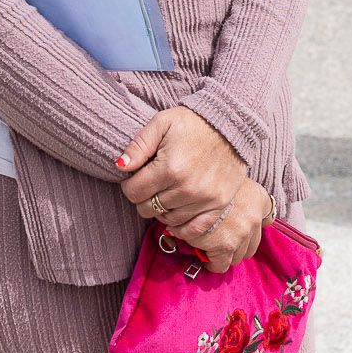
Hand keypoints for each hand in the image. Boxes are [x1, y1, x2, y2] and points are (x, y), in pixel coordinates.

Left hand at [116, 106, 246, 233]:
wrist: (232, 124)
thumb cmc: (193, 122)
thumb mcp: (162, 123)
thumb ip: (138, 145)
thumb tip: (120, 166)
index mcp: (169, 167)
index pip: (134, 192)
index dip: (129, 185)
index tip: (137, 176)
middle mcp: (186, 188)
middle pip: (148, 208)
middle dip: (144, 197)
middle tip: (152, 183)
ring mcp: (204, 199)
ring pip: (167, 219)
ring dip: (162, 209)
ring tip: (167, 192)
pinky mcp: (218, 205)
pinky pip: (193, 230)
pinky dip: (181, 227)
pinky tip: (177, 214)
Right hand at [170, 178, 272, 273]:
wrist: (196, 177)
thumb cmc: (208, 176)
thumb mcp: (232, 178)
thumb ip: (241, 194)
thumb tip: (243, 211)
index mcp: (260, 199)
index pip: (267, 218)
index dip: (255, 225)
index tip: (244, 226)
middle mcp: (255, 218)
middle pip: (251, 245)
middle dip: (237, 245)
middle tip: (220, 239)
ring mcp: (242, 233)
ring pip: (237, 257)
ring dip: (225, 253)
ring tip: (210, 246)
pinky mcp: (225, 246)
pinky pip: (221, 265)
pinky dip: (213, 263)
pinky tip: (204, 256)